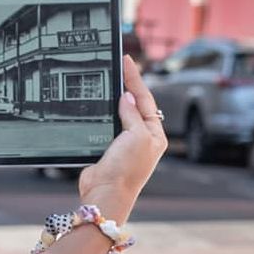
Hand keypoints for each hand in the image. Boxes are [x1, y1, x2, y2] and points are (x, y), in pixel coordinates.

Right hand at [79, 57, 164, 215]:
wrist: (106, 192)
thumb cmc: (127, 169)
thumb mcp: (137, 136)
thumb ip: (133, 114)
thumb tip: (128, 96)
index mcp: (155, 134)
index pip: (146, 99)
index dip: (135, 78)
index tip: (127, 61)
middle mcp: (142, 138)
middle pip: (135, 104)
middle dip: (128, 86)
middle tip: (119, 65)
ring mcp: (124, 144)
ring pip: (120, 113)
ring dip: (114, 99)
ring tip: (110, 79)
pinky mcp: (107, 148)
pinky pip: (106, 125)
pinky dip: (103, 113)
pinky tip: (98, 103)